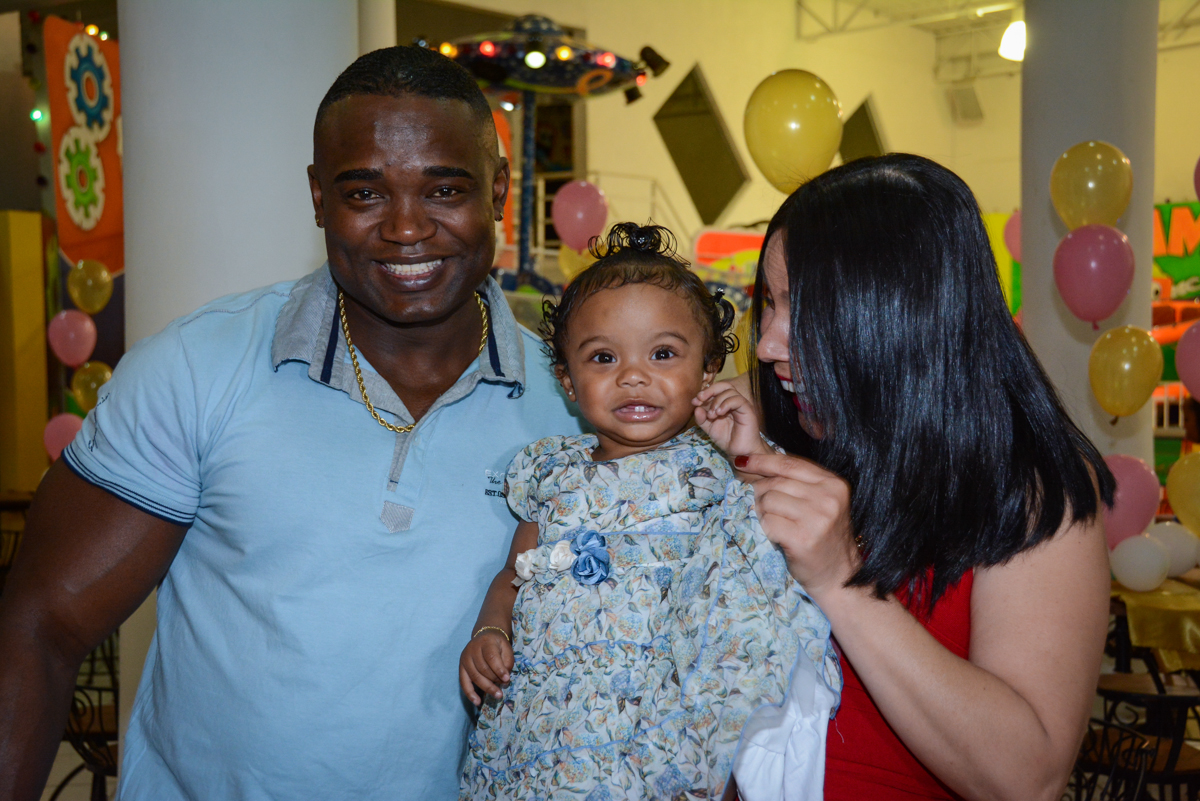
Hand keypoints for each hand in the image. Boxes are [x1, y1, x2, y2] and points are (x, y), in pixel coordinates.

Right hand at [459, 629, 512, 705]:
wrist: (485, 636)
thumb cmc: (498, 645)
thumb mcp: (506, 648)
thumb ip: (507, 661)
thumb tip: (505, 679)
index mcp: (485, 642)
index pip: (491, 657)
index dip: (499, 669)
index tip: (507, 679)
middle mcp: (472, 649)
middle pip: (482, 668)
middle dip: (494, 680)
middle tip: (504, 687)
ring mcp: (465, 658)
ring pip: (475, 676)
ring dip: (487, 688)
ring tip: (498, 695)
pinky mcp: (461, 667)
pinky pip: (464, 682)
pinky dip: (470, 693)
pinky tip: (477, 702)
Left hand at [694, 381, 771, 462]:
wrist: (739, 452)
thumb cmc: (727, 439)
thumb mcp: (709, 428)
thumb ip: (701, 418)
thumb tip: (696, 408)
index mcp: (725, 403)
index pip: (715, 390)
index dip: (704, 393)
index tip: (694, 402)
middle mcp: (733, 401)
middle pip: (723, 385)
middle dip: (709, 390)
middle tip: (700, 399)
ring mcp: (741, 404)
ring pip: (729, 391)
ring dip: (717, 400)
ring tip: (712, 415)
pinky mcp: (747, 410)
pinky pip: (737, 400)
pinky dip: (726, 404)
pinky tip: (719, 413)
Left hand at [734, 452, 857, 598]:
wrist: (838, 577)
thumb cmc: (823, 538)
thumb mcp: (820, 503)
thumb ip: (796, 483)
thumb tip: (754, 463)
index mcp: (833, 483)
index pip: (789, 463)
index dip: (762, 461)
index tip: (743, 462)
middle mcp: (828, 498)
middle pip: (775, 482)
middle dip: (759, 493)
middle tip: (762, 508)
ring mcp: (817, 518)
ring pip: (768, 501)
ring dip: (763, 513)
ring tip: (775, 525)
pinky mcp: (803, 538)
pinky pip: (768, 523)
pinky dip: (766, 529)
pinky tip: (777, 537)